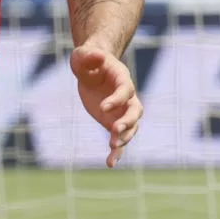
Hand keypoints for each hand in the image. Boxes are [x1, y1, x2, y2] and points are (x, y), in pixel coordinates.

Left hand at [73, 46, 142, 166]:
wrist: (92, 68)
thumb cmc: (88, 59)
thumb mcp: (84, 55)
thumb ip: (90, 56)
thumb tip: (96, 55)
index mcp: (122, 79)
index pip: (125, 90)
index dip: (117, 99)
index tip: (102, 108)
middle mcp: (127, 98)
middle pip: (135, 112)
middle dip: (127, 122)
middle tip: (114, 130)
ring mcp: (122, 112)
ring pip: (131, 128)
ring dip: (124, 138)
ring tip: (112, 148)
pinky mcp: (113, 122)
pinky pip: (119, 139)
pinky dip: (117, 152)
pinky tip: (110, 163)